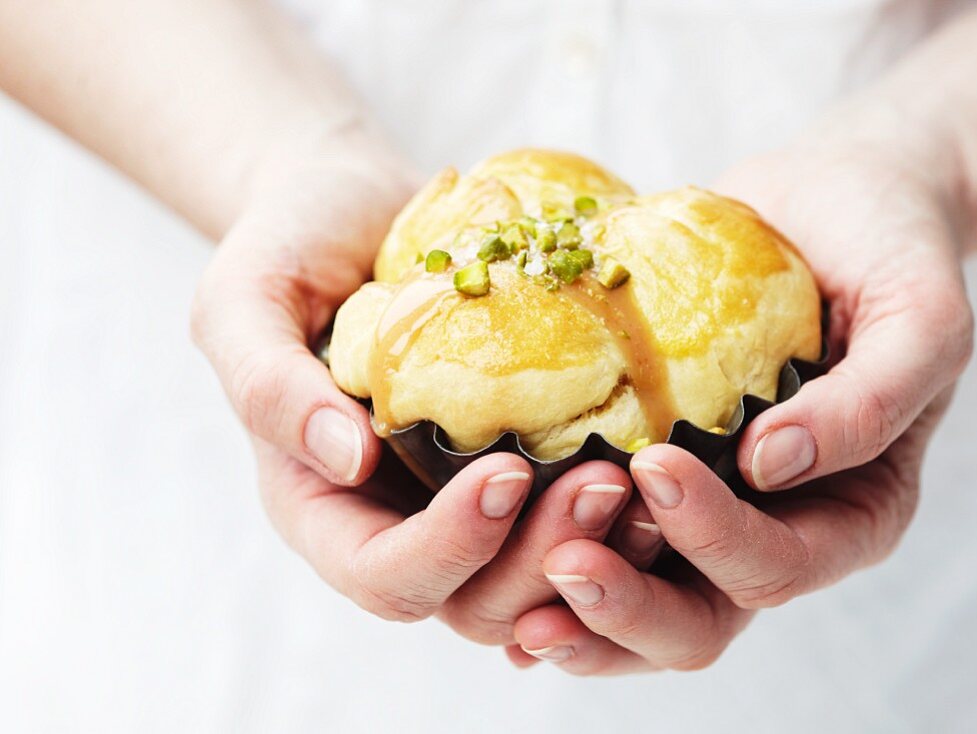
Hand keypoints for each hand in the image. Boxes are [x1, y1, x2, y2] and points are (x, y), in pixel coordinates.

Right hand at [190, 144, 636, 643]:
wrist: (358, 203)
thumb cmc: (288, 243)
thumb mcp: (243, 298)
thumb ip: (266, 383)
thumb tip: (347, 459)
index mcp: (323, 503)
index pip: (384, 574)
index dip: (448, 547)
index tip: (505, 473)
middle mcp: (399, 517)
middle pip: (476, 600)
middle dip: (542, 556)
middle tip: (607, 481)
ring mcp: (464, 495)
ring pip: (538, 577)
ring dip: (595, 542)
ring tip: (642, 473)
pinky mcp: (523, 456)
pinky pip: (574, 513)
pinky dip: (622, 508)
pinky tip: (664, 463)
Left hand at [510, 137, 973, 673]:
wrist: (834, 200)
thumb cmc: (892, 253)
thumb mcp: (921, 317)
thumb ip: (873, 400)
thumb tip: (772, 465)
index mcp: (852, 514)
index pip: (778, 567)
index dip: (715, 538)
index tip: (654, 467)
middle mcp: (778, 527)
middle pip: (701, 617)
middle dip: (629, 604)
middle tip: (558, 562)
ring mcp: (712, 503)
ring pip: (642, 597)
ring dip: (579, 604)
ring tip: (512, 587)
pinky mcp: (655, 467)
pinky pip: (604, 533)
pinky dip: (553, 556)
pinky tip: (494, 552)